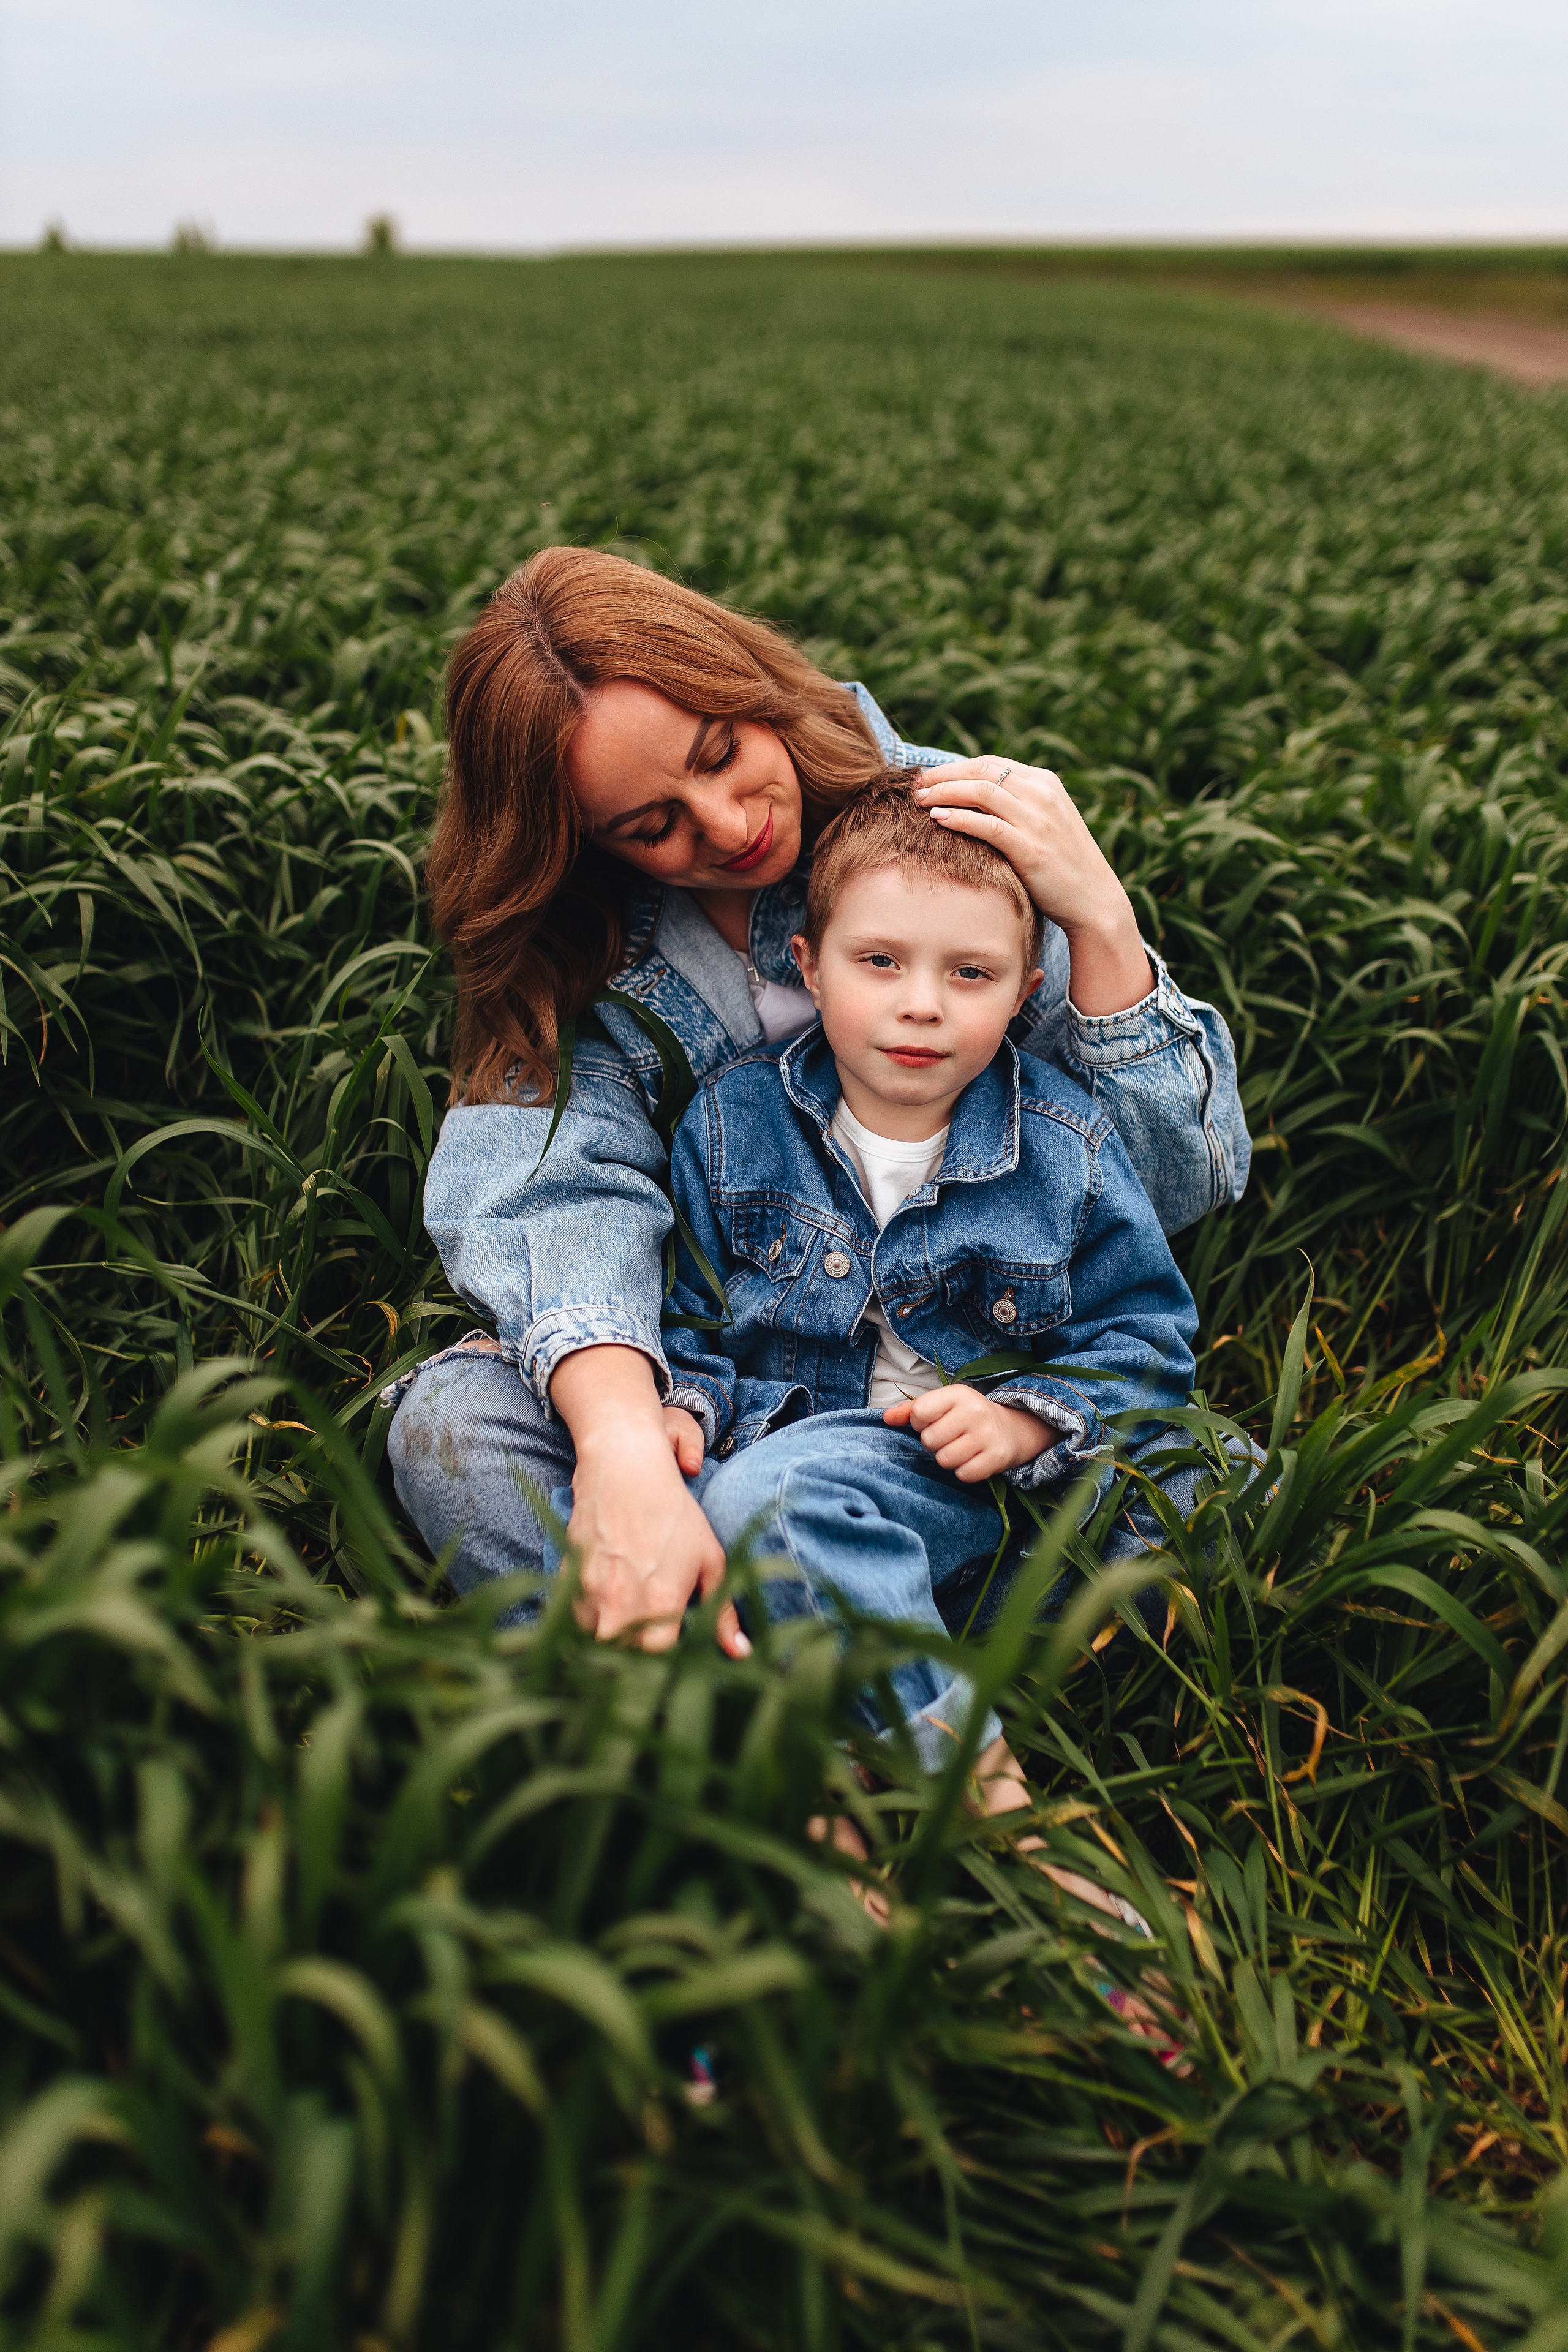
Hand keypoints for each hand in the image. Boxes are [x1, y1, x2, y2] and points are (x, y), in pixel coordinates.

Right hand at [550, 1346, 749, 1657]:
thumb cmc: (674, 1515)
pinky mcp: (567, 1579)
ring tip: (622, 1636)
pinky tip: (601, 1613)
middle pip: (621, 1662)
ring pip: (592, 1643)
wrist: (625, 1469)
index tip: (668, 1666)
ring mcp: (590, 1593)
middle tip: (643, 1658)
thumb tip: (741, 1653)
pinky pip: (571, 1619)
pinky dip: (584, 1623)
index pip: (658, 1665)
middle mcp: (622, 1605)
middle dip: (631, 1665)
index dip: (664, 1669)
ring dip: (604, 1646)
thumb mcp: (710, 1559)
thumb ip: (722, 1612)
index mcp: (661, 1605)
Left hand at [883, 1383, 1049, 1481]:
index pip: (918, 1413)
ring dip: (948, 1459)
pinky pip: (964, 1474)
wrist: (1011, 1429)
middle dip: (934, 1443)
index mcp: (957, 1394)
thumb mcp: (942, 1405)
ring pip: (945, 1460)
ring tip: (960, 1448)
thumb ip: (911, 1410)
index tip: (933, 1422)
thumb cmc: (966, 1416)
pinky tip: (972, 1459)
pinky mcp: (998, 1457)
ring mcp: (988, 1434)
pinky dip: (964, 1471)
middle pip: (929, 1440)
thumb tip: (885, 1418)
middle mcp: (974, 1411)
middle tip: (949, 1438)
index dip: (919, 1423)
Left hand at [911, 756, 1151, 1014]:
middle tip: (915, 787)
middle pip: (981, 771)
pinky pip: (988, 825)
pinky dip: (960, 818)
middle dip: (942, 776)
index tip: (927, 778)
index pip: (990, 764)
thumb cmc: (1061, 866)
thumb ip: (1014, 807)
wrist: (1093, 900)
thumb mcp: (1042, 825)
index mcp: (1045, 783)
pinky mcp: (1031, 848)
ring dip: (945, 793)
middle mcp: (1042, 794)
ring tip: (919, 801)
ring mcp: (1038, 820)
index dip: (953, 768)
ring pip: (981, 792)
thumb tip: (970, 801)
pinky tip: (938, 819)